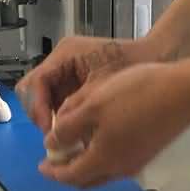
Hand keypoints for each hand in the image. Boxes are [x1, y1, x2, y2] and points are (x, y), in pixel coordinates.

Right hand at [15, 36, 155, 131]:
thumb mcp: (102, 90)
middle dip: (40, 114)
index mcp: (65, 54)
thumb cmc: (133, 66)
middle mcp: (61, 60)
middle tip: (55, 136)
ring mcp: (66, 71)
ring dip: (50, 118)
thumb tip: (57, 132)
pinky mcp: (74, 82)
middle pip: (32, 90)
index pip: (35, 83)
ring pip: (43, 98)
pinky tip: (75, 130)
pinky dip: (61, 117)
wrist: (157, 56)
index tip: (50, 131)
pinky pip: (57, 102)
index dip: (38, 109)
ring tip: (65, 135)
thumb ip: (77, 108)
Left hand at [39, 62, 189, 187]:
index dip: (53, 172)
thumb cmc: (136, 95)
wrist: (185, 92)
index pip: (71, 176)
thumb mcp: (93, 106)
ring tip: (74, 146)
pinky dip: (101, 157)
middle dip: (68, 172)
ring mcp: (136, 162)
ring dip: (85, 164)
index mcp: (103, 160)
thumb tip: (52, 145)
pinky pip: (116, 163)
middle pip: (87, 180)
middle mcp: (120, 169)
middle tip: (55, 159)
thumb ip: (68, 128)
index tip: (41, 165)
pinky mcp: (148, 152)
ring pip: (102, 172)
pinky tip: (99, 137)